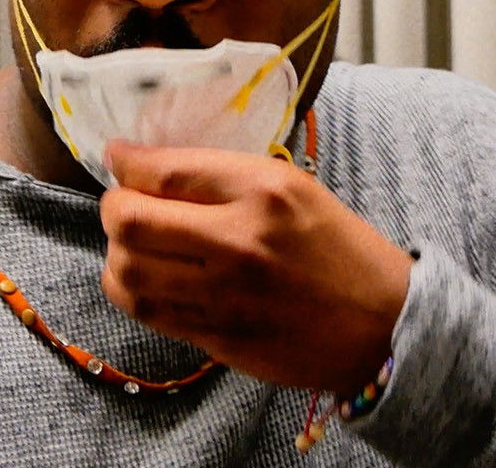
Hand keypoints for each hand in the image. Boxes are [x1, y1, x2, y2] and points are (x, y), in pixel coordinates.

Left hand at [98, 139, 413, 393]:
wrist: (383, 324)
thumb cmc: (334, 247)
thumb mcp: (290, 187)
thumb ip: (221, 174)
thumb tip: (144, 163)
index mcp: (263, 191)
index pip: (166, 170)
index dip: (126, 162)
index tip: (118, 157)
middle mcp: (240, 242)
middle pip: (131, 220)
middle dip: (113, 207)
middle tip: (122, 204)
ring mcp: (226, 296)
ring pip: (127, 272)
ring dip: (115, 253)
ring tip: (131, 245)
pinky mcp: (220, 338)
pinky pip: (148, 313)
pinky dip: (131, 291)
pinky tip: (144, 278)